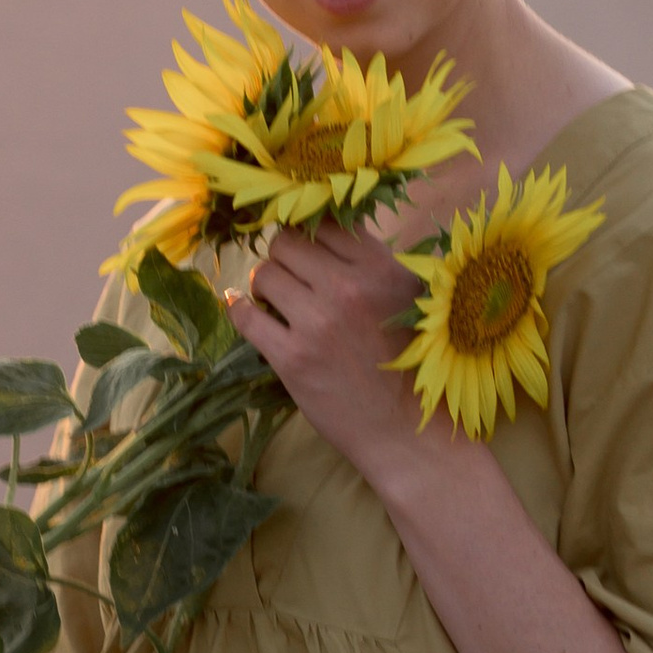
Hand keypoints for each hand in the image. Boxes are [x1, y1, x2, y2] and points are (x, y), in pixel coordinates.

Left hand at [225, 219, 425, 487]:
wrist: (407, 430)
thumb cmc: (412, 362)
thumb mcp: (408, 298)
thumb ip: (373, 261)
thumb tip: (330, 227)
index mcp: (379, 268)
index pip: (324, 222)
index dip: (308, 232)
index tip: (305, 248)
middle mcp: (347, 288)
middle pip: (286, 243)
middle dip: (283, 257)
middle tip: (289, 276)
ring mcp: (316, 323)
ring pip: (264, 274)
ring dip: (264, 284)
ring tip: (276, 301)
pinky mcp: (292, 358)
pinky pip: (246, 316)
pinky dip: (239, 309)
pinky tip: (243, 308)